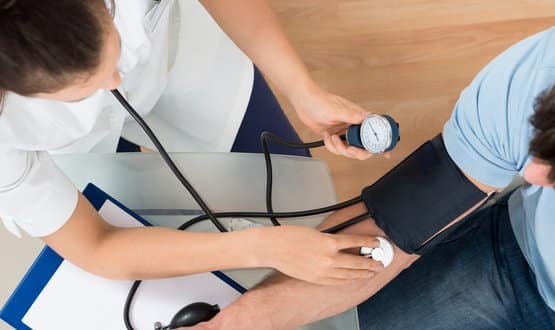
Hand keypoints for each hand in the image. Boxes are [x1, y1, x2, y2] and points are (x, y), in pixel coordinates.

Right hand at [257, 226, 383, 284]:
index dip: (368, 243)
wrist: (273, 248)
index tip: (376, 243)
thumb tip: (341, 243)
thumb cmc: (289, 236)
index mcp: (329, 242)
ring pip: (348, 274)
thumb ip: (330, 239)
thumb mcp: (315, 232)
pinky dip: (346, 280)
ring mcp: (322, 271)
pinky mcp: (316, 279)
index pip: (355, 243)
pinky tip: (352, 279)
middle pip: (356, 262)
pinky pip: (336, 281)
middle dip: (370, 263)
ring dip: (361, 273)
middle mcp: (328, 258)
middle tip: (380, 262)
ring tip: (370, 272)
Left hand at [290, 86, 374, 159]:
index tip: (385, 152)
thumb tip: (367, 117)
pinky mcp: (335, 136)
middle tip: (349, 149)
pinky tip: (327, 136)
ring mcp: (344, 131)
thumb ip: (351, 115)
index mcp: (358, 116)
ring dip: (339, 148)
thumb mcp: (335, 109)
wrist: (303, 102)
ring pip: (349, 149)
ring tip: (332, 138)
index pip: (375, 131)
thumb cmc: (319, 100)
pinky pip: (337, 148)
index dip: (381, 143)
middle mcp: (353, 125)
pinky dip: (331, 146)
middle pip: (364, 146)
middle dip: (357, 151)